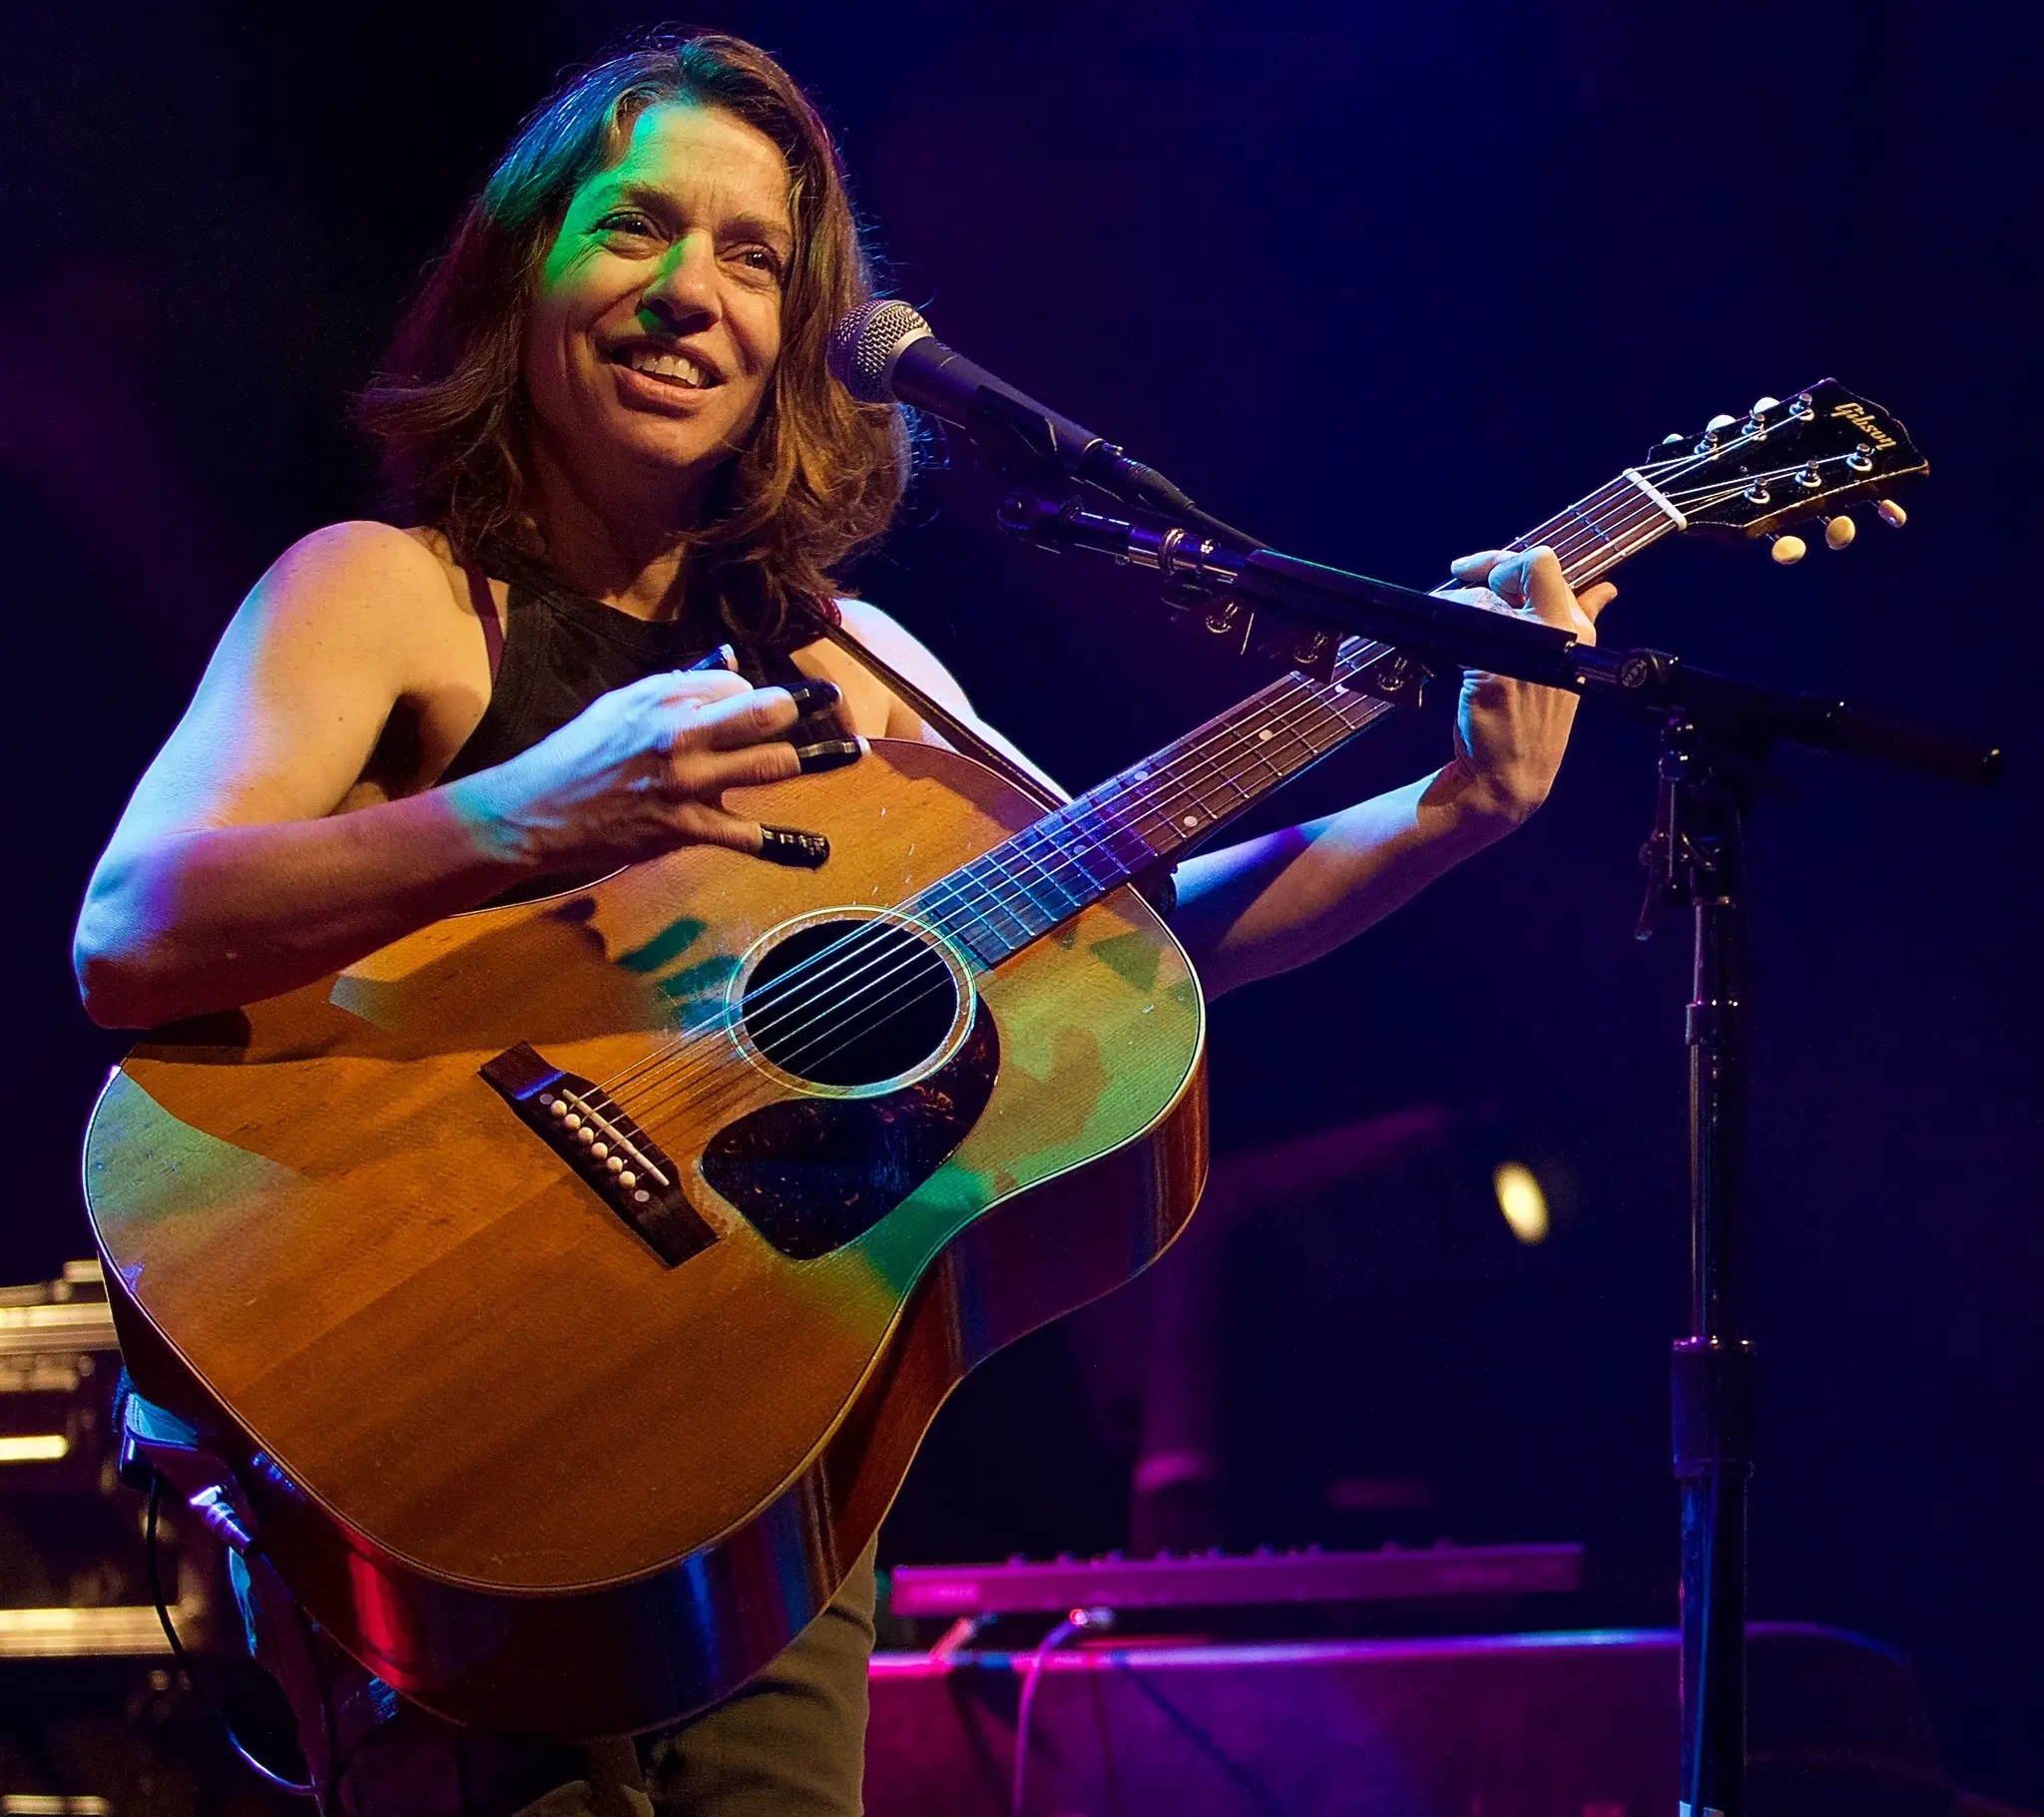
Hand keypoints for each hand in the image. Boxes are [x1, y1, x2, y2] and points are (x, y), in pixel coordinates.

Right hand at [452, 670, 859, 870]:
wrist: (534, 812)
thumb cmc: (577, 755)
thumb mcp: (622, 705)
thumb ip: (677, 684)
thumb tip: (727, 661)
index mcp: (664, 701)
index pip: (735, 686)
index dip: (757, 693)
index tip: (776, 702)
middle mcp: (681, 736)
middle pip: (763, 713)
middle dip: (805, 706)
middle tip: (837, 702)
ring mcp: (687, 785)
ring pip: (769, 765)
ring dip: (818, 759)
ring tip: (855, 751)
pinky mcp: (685, 829)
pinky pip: (747, 836)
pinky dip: (786, 846)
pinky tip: (818, 850)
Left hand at [1435, 546, 1616, 827]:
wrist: (1509, 776)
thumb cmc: (1532, 721)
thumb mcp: (1566, 668)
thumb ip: (1584, 621)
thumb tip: (1605, 588)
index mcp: (1580, 630)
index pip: (1548, 564)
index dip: (1512, 559)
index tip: (1487, 569)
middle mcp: (1562, 634)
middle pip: (1527, 566)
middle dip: (1486, 566)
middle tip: (1461, 576)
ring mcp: (1530, 653)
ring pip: (1488, 597)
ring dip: (1460, 600)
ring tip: (1447, 615)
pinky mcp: (1496, 672)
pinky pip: (1466, 629)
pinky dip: (1447, 627)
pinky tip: (1440, 642)